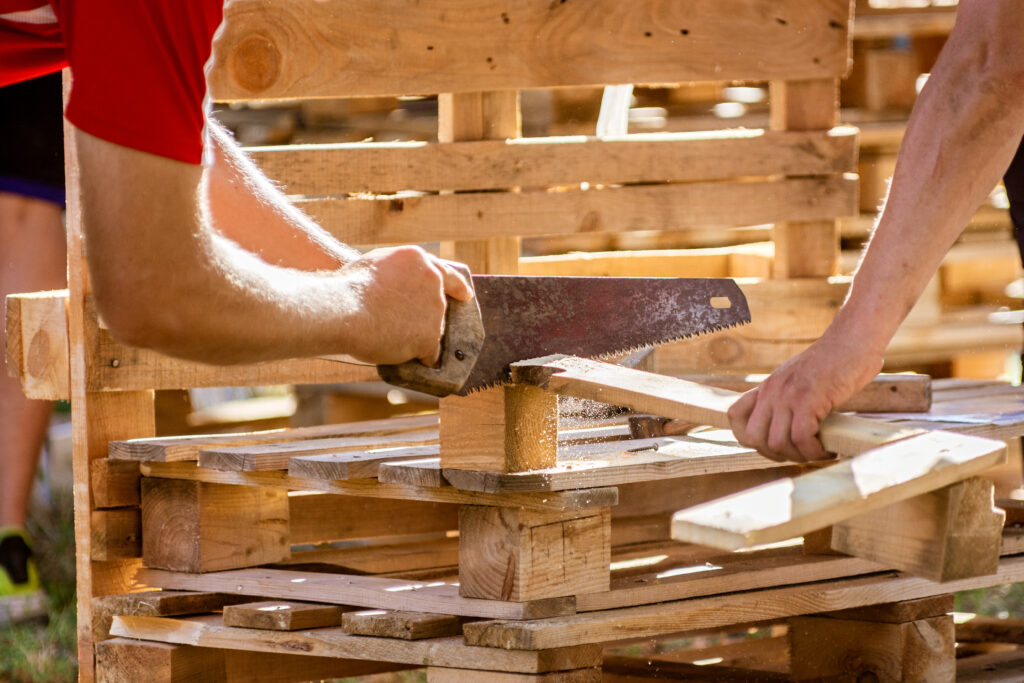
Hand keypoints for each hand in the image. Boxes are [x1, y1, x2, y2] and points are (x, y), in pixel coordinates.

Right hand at [341, 246, 472, 364]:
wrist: (344, 310)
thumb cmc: (348, 288)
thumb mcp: (374, 263)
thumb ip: (396, 272)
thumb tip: (398, 284)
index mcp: (419, 259)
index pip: (445, 273)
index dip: (456, 286)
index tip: (465, 295)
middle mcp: (433, 281)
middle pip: (438, 305)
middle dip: (424, 316)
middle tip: (401, 323)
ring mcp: (434, 310)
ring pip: (433, 330)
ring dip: (417, 336)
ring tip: (389, 336)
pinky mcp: (429, 337)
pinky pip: (430, 353)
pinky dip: (420, 357)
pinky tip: (410, 359)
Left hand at [726, 334, 882, 462]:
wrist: (854, 338)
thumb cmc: (835, 362)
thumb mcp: (799, 378)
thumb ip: (787, 397)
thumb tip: (786, 427)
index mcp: (767, 386)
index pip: (734, 416)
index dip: (749, 438)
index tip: (774, 446)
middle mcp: (772, 391)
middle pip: (753, 438)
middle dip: (775, 454)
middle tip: (800, 453)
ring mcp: (788, 395)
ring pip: (776, 443)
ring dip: (798, 456)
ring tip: (818, 453)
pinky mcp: (809, 399)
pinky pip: (801, 438)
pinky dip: (814, 451)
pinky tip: (827, 450)